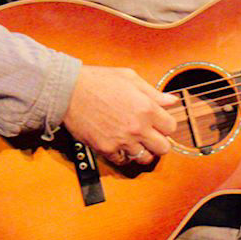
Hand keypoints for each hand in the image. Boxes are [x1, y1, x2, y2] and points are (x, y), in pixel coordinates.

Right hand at [64, 66, 182, 167]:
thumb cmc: (98, 81)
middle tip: (152, 137)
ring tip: (137, 142)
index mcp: (147, 109)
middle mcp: (137, 127)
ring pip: (144, 158)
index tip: (160, 123)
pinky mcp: (105, 148)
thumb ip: (154, 93)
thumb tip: (171, 101)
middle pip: (163, 148)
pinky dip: (124, 156)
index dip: (166, 125)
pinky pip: (122, 161)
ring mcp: (122, 140)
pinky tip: (121, 146)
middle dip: (160, 142)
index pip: (171, 127)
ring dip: (143, 151)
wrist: (68, 91)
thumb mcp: (130, 79)